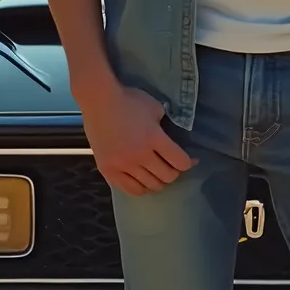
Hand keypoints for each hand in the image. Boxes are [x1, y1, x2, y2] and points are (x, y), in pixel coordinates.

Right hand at [75, 80, 194, 195]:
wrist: (99, 101)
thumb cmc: (128, 100)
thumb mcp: (155, 107)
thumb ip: (166, 125)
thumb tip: (173, 141)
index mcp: (154, 138)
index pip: (180, 162)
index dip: (188, 162)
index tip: (190, 160)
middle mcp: (140, 155)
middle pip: (167, 177)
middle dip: (174, 171)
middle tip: (171, 165)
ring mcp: (122, 165)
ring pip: (150, 186)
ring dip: (158, 180)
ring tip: (156, 172)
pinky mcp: (108, 170)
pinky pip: (130, 189)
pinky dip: (141, 187)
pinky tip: (142, 179)